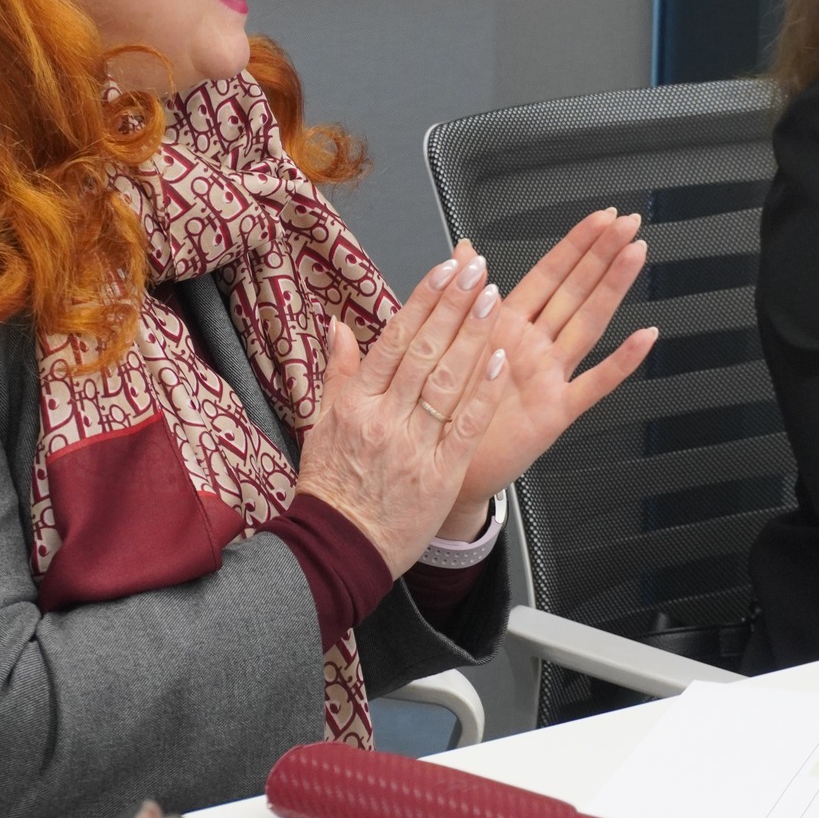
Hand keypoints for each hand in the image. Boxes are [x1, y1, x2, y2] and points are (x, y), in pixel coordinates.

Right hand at [295, 252, 509, 576]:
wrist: (340, 548)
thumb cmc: (332, 489)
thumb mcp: (320, 424)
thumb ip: (338, 373)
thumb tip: (339, 327)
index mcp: (355, 403)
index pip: (394, 339)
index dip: (423, 301)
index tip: (445, 270)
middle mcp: (384, 418)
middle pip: (424, 351)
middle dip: (454, 305)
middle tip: (476, 270)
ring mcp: (414, 445)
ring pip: (447, 381)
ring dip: (473, 336)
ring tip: (493, 299)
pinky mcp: (440, 472)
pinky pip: (466, 425)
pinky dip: (482, 391)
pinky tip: (498, 360)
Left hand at [449, 212, 655, 512]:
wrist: (442, 464)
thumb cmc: (448, 405)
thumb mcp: (448, 342)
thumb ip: (461, 293)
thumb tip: (462, 249)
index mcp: (508, 325)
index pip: (548, 274)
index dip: (575, 244)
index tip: (600, 217)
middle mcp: (535, 346)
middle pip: (575, 291)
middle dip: (602, 254)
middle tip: (629, 223)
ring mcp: (550, 376)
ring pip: (588, 324)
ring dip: (612, 289)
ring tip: (635, 255)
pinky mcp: (556, 411)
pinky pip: (594, 384)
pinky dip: (620, 362)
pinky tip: (643, 338)